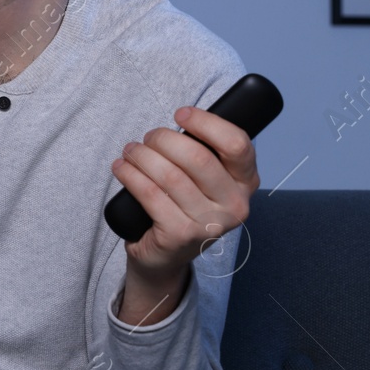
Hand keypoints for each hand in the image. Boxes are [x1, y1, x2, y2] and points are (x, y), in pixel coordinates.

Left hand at [110, 104, 259, 283]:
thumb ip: (207, 150)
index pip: (236, 143)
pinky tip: (121, 168)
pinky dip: (130, 175)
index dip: (205, 123)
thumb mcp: (206, 177)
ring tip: (131, 150)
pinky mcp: (181, 235)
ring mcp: (209, 223)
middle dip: (164, 140)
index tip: (180, 115)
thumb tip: (184, 118)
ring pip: (170, 175)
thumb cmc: (184, 204)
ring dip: (142, 156)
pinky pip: (150, 194)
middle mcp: (235, 205)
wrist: (166, 255)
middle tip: (148, 138)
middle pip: (197, 157)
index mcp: (247, 182)